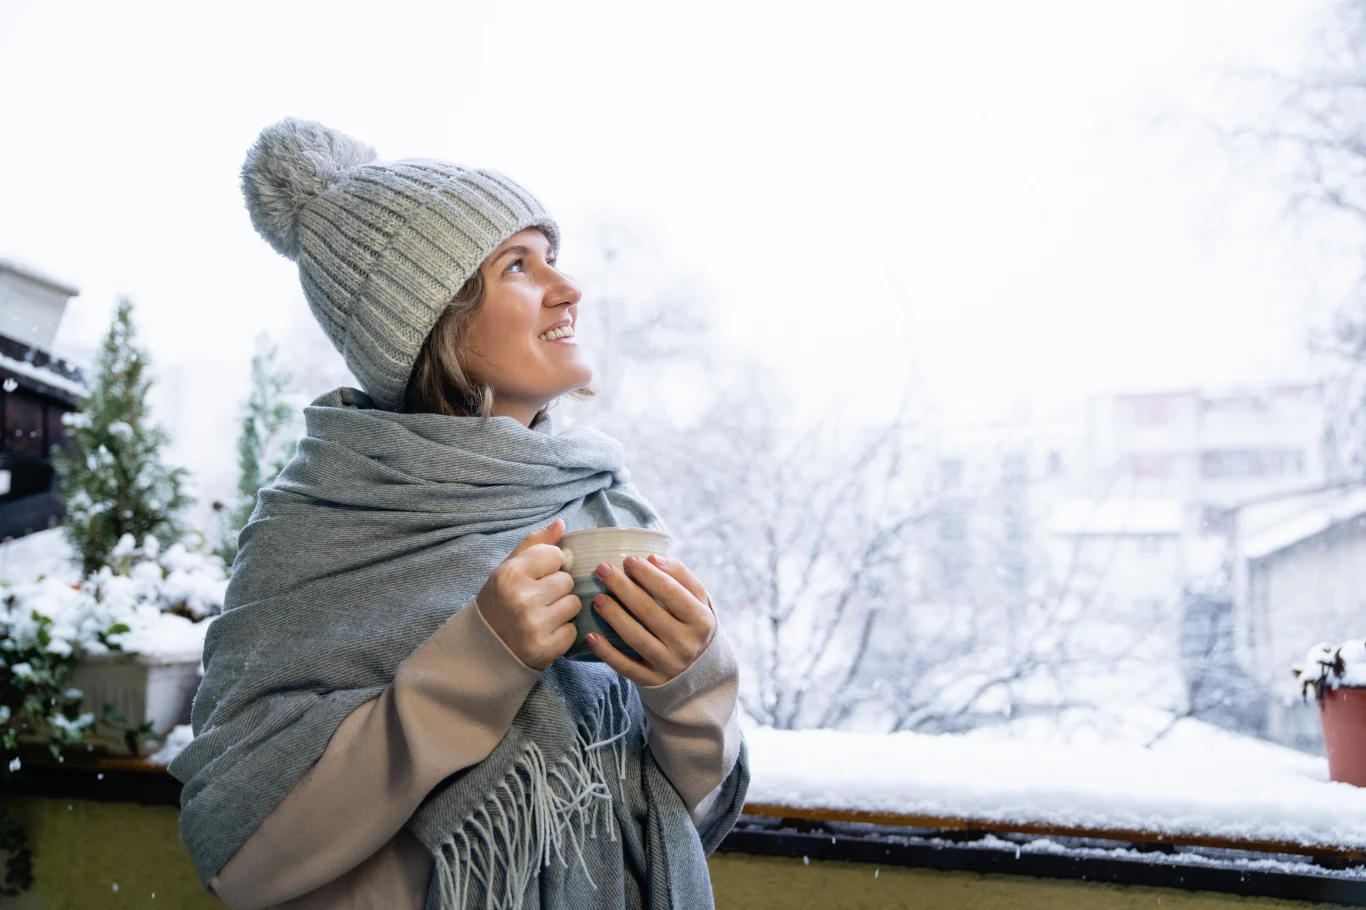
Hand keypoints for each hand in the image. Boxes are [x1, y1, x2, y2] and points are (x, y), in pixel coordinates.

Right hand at [476, 518, 580, 670]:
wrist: (483, 647)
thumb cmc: (499, 601)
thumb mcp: (508, 568)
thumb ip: (535, 544)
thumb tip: (561, 524)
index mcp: (510, 573)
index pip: (555, 555)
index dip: (550, 565)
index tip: (537, 576)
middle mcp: (521, 598)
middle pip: (567, 580)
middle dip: (557, 589)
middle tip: (538, 599)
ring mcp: (534, 625)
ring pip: (574, 604)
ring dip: (563, 609)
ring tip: (543, 615)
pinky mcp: (545, 648)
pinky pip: (573, 630)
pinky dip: (562, 632)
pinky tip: (545, 632)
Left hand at [587, 553, 715, 685]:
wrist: (700, 669)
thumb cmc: (693, 622)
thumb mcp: (699, 600)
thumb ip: (681, 576)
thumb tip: (652, 558)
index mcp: (701, 620)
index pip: (671, 592)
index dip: (648, 574)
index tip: (628, 560)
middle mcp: (686, 644)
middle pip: (649, 612)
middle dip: (623, 588)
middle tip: (603, 570)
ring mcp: (668, 665)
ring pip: (636, 638)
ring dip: (613, 616)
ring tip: (597, 598)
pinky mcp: (651, 680)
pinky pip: (625, 667)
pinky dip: (606, 652)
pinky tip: (590, 636)